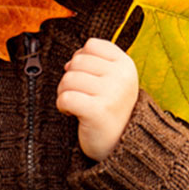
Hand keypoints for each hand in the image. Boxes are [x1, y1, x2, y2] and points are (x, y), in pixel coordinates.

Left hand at [56, 38, 138, 160]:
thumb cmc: (111, 108)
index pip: (91, 45)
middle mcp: (121, 76)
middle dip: (71, 77)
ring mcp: (111, 93)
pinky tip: (73, 113)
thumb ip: (94, 63)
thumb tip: (68, 63)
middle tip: (80, 94)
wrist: (121, 144)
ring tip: (78, 104)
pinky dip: (62, 106)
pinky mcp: (97, 111)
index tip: (89, 78)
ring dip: (65, 93)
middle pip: (77, 61)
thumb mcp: (113, 79)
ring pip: (68, 79)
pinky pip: (65, 98)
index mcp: (126, 64)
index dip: (82, 59)